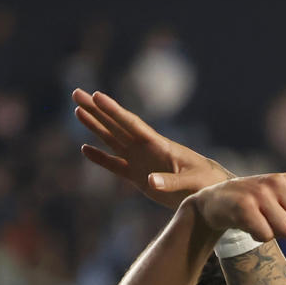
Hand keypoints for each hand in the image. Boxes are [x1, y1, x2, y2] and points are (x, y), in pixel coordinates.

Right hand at [73, 89, 230, 209]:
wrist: (209, 192)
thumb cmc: (205, 183)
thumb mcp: (191, 182)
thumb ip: (170, 182)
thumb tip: (150, 181)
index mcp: (158, 145)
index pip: (132, 124)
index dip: (114, 110)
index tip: (97, 96)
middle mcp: (145, 149)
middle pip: (116, 125)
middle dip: (96, 110)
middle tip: (76, 92)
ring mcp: (140, 161)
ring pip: (112, 140)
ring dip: (95, 127)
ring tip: (77, 111)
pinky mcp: (138, 177)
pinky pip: (115, 165)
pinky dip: (101, 159)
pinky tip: (85, 149)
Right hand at [185, 173, 285, 251]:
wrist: (214, 201)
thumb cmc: (255, 209)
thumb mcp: (279, 215)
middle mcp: (279, 183)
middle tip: (273, 222)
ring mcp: (262, 192)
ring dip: (273, 235)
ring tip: (259, 221)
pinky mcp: (245, 204)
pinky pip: (266, 235)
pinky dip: (258, 237)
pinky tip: (247, 225)